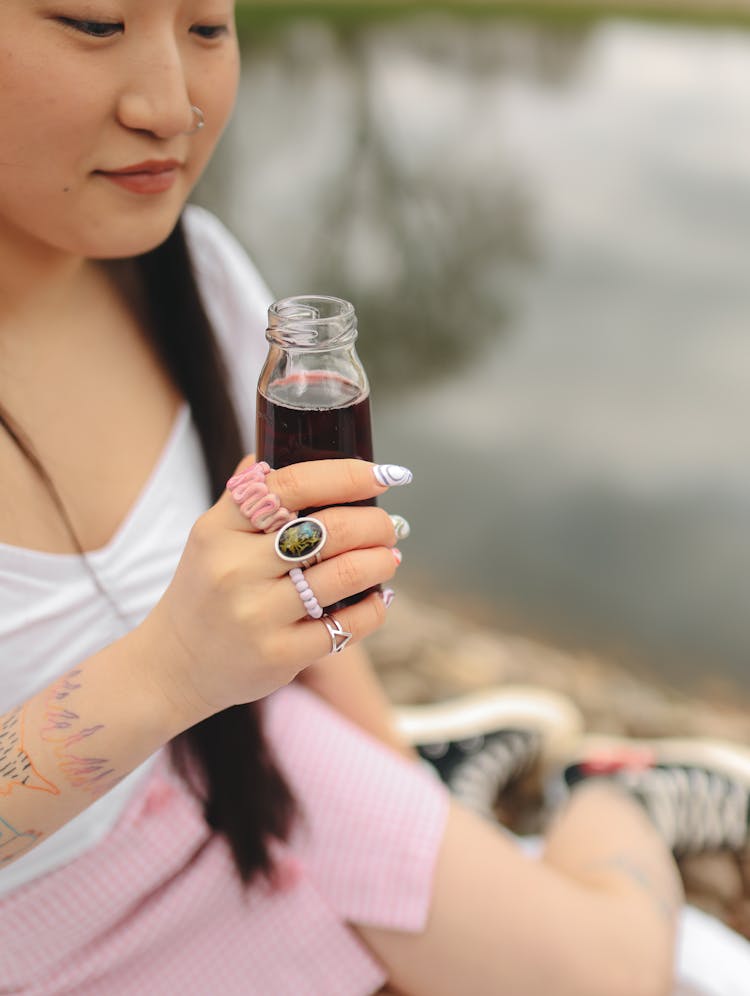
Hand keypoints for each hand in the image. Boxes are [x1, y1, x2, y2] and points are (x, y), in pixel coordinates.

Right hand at [138, 457, 404, 724]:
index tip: (383, 474)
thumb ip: (250, 494)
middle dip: (376, 523)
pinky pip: (345, 625)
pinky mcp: (277, 653)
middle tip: (391, 525)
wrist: (175, 664)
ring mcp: (256, 614)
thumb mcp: (211, 534)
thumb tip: (287, 442)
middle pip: (329, 529)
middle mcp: (235, 567)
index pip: (292, 485)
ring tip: (389, 556)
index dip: (347, 475)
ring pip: (345, 574)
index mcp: (219, 527)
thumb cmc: (207, 588)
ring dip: (381, 561)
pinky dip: (373, 607)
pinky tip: (377, 598)